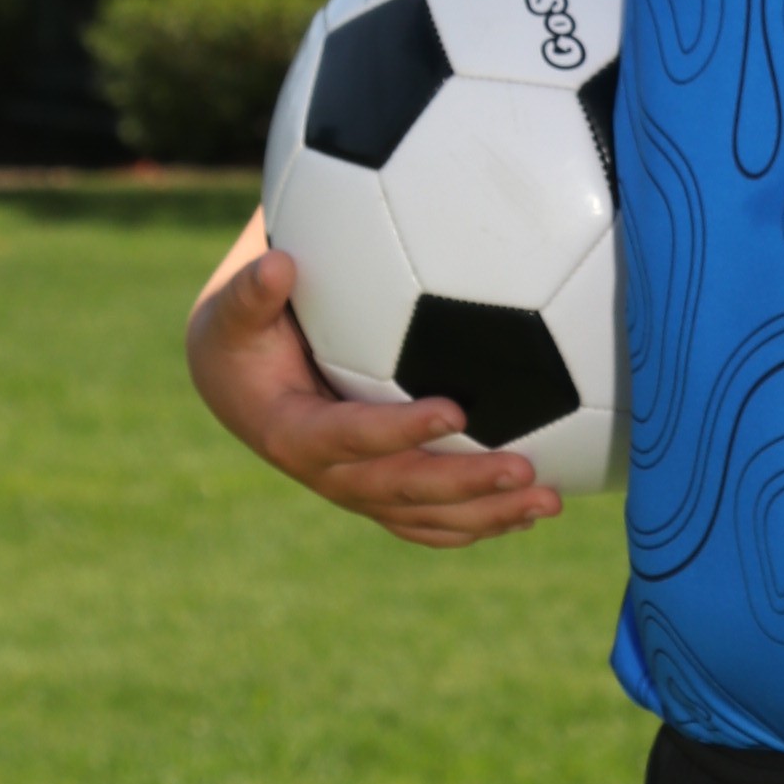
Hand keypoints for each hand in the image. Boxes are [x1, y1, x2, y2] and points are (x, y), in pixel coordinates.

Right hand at [185, 236, 560, 548]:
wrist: (237, 383)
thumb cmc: (242, 334)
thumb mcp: (234, 310)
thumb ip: (252, 290)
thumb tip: (279, 261)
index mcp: (293, 433)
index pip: (351, 437)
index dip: (400, 430)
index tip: (454, 410)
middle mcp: (327, 476)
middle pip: (401, 489)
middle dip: (464, 484)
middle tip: (524, 468)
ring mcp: (356, 493)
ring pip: (425, 516)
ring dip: (489, 513)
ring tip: (550, 502)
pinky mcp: (379, 498)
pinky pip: (431, 521)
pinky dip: (480, 521)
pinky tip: (531, 511)